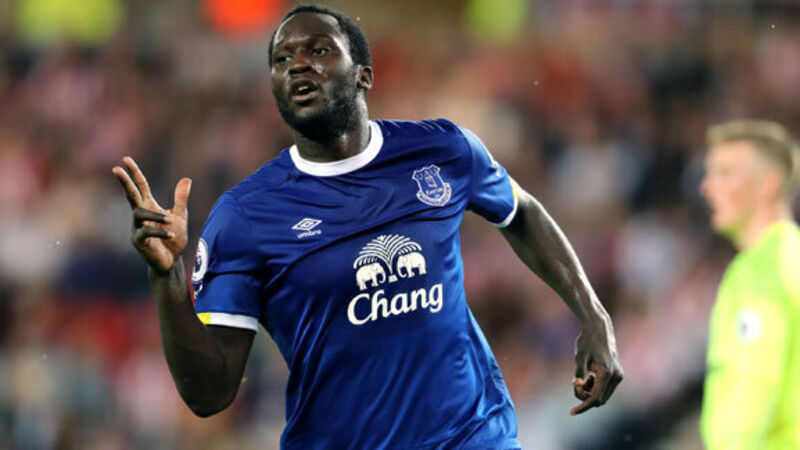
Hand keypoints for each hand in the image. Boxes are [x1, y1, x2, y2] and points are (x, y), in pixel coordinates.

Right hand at [112, 156, 191, 271]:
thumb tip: (186, 179)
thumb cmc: (173, 237)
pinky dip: (160, 232)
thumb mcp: (180, 215)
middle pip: (130, 194)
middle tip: (116, 169)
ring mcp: (137, 228)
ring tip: (170, 220)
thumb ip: (180, 198)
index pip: (140, 186)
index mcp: (149, 206)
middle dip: (124, 182)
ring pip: (138, 213)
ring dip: (155, 215)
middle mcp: (140, 215)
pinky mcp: (139, 242)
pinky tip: (172, 234)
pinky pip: (146, 233)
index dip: (134, 172)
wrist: (172, 260)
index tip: (126, 159)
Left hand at [570, 324, 623, 415]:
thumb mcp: (579, 357)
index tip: (572, 412)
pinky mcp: (618, 374)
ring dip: (591, 392)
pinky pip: (606, 389)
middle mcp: (616, 376)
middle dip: (586, 397)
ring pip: (603, 395)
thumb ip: (579, 373)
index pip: (595, 398)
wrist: (599, 329)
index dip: (583, 406)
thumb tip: (577, 387)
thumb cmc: (587, 341)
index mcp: (606, 373)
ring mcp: (619, 375)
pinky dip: (596, 387)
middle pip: (600, 400)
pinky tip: (590, 375)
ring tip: (583, 376)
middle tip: (575, 384)